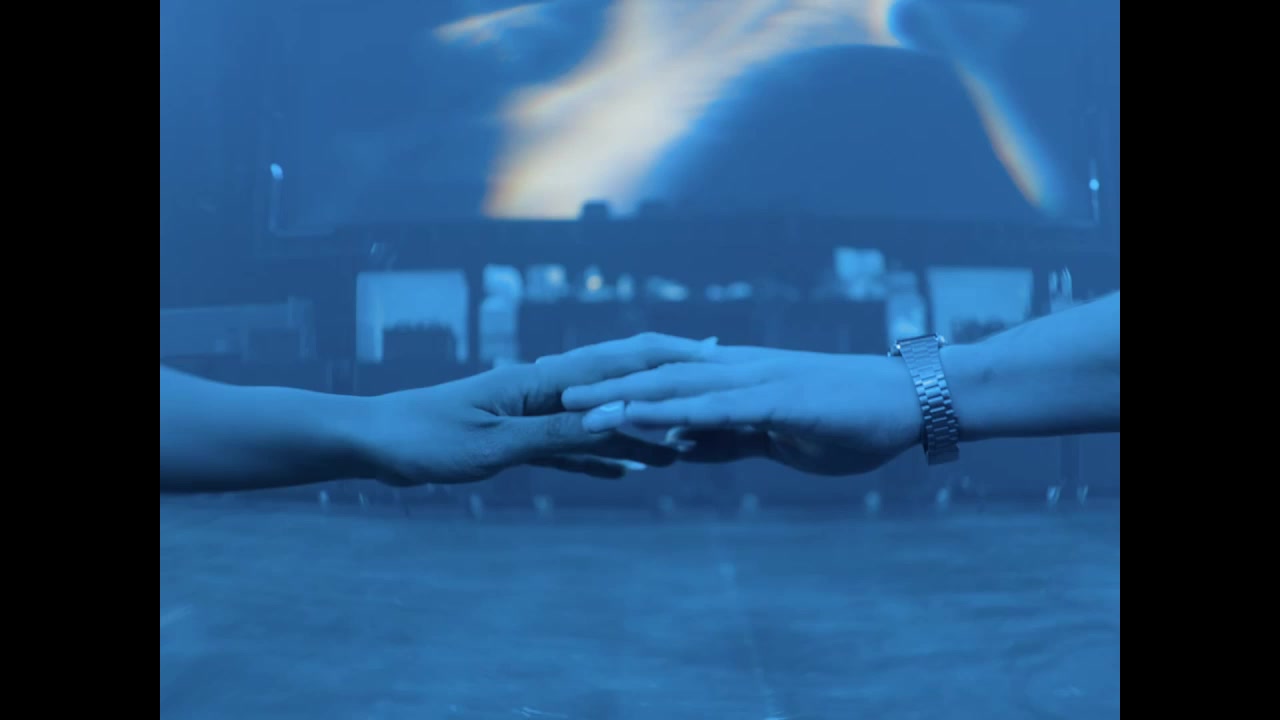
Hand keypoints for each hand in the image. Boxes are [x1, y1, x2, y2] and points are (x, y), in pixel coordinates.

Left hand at [360, 334, 714, 484]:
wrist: (374, 442)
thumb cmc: (424, 438)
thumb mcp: (493, 443)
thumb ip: (553, 433)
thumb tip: (612, 419)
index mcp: (537, 382)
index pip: (613, 368)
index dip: (663, 362)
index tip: (708, 356)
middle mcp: (539, 391)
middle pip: (612, 389)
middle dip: (661, 391)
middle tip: (712, 386)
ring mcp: (528, 413)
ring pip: (594, 422)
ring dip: (636, 434)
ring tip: (680, 451)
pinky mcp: (512, 438)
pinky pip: (567, 447)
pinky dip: (597, 456)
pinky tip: (624, 470)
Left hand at [561, 339, 924, 474]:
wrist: (910, 402)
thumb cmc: (849, 418)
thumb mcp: (774, 436)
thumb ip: (727, 438)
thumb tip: (681, 445)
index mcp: (734, 376)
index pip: (662, 374)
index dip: (614, 380)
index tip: (568, 391)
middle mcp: (736, 369)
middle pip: (654, 371)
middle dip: (600, 381)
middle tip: (546, 389)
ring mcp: (756, 380)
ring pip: (675, 385)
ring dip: (623, 396)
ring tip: (575, 405)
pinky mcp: (777, 399)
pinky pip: (715, 407)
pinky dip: (674, 413)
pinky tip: (645, 419)